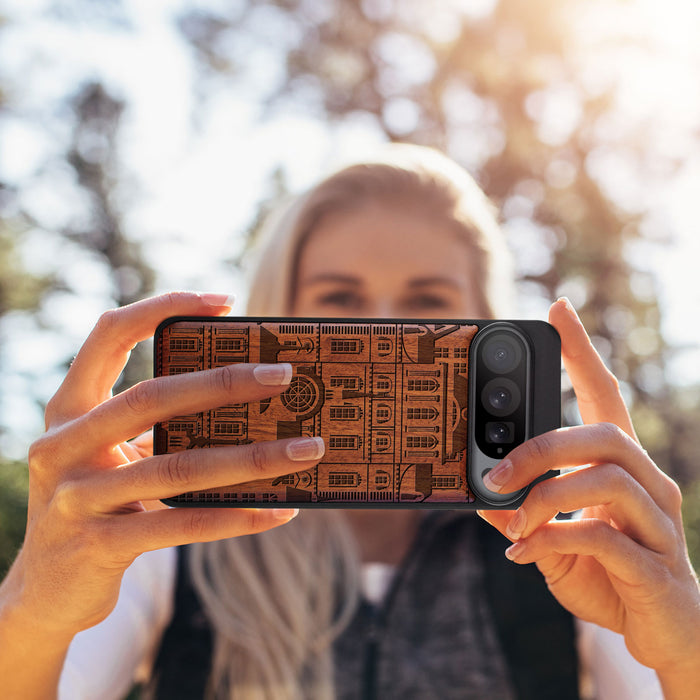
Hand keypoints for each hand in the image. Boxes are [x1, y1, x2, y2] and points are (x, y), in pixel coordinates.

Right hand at [3, 292, 323, 639]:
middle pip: (152, 397)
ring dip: (252, 458)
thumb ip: (156, 427)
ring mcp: (76, 497)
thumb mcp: (112, 456)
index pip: (108, 335)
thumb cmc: (98, 504)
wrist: (45, 591)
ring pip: (178, 467)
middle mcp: (62, 445)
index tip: (225, 301)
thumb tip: (248, 401)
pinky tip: (281, 510)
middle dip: (224, 383)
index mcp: (69, 409)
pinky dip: (238, 516)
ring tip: (306, 450)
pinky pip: (182, 524)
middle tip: (284, 376)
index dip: (162, 307)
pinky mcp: (98, 545)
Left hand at [478, 298, 699, 690]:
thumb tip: (479, 495)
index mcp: (622, 468)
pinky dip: (553, 539)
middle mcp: (649, 484)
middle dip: (542, 447)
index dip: (582, 352)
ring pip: (607, 479)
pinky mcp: (656, 566)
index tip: (558, 309)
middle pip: (604, 434)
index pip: (605, 396)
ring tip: (512, 521)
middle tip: (495, 472)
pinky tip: (524, 554)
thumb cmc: (609, 576)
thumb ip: (522, 515)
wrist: (663, 634)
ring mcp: (659, 523)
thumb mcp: (553, 540)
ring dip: (545, 496)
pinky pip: (604, 537)